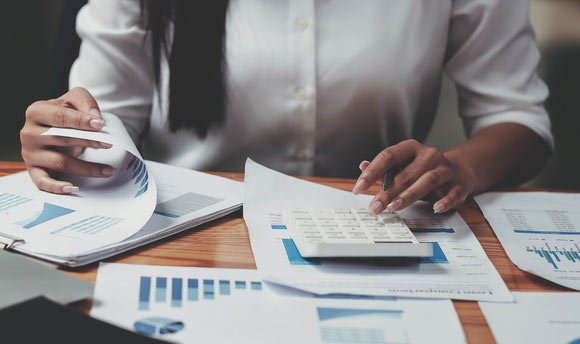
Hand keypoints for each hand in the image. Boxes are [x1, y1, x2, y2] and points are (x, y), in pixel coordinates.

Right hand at [20, 87, 114, 193]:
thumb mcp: (74, 100)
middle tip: (109, 144)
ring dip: (87, 168)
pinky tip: (73, 188)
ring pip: (60, 162)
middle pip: (61, 139)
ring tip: (108, 170)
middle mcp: (29, 132)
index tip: (100, 125)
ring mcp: (30, 153)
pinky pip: (43, 181)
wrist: (55, 127)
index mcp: (37, 112)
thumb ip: (85, 103)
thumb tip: (95, 118)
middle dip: (88, 141)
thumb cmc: (65, 113)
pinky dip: (57, 187)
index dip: (81, 121)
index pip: (60, 117)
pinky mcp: (33, 169)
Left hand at [353, 139, 474, 213]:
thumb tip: (363, 166)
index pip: (388, 156)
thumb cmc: (423, 171)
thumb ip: (384, 170)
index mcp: (411, 148)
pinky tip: (435, 208)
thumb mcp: (403, 167)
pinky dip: (444, 201)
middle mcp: (429, 156)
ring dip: (409, 195)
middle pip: (405, 174)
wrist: (458, 172)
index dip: (372, 172)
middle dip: (387, 192)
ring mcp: (445, 170)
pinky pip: (452, 193)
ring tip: (394, 207)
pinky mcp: (458, 185)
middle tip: (374, 206)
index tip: (358, 187)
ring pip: (427, 180)